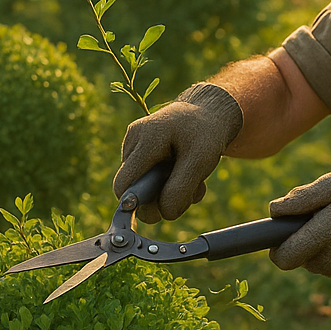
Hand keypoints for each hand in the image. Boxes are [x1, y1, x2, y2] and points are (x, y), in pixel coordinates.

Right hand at [114, 83, 242, 221]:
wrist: (207, 114)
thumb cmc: (205, 135)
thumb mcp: (200, 161)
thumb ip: (180, 189)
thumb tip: (164, 214)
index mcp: (145, 138)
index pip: (123, 184)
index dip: (139, 204)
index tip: (162, 210)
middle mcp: (133, 140)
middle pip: (131, 188)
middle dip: (160, 198)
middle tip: (188, 192)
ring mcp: (133, 145)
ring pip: (141, 186)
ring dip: (169, 191)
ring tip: (192, 178)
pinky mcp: (139, 152)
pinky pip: (147, 178)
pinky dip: (168, 183)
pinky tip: (184, 173)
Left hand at [269, 170, 330, 289]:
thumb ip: (305, 196)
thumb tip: (274, 210)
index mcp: (326, 231)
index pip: (284, 256)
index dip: (276, 250)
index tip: (277, 242)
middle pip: (299, 259)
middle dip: (303, 245)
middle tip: (322, 227)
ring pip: (317, 265)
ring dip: (324, 251)